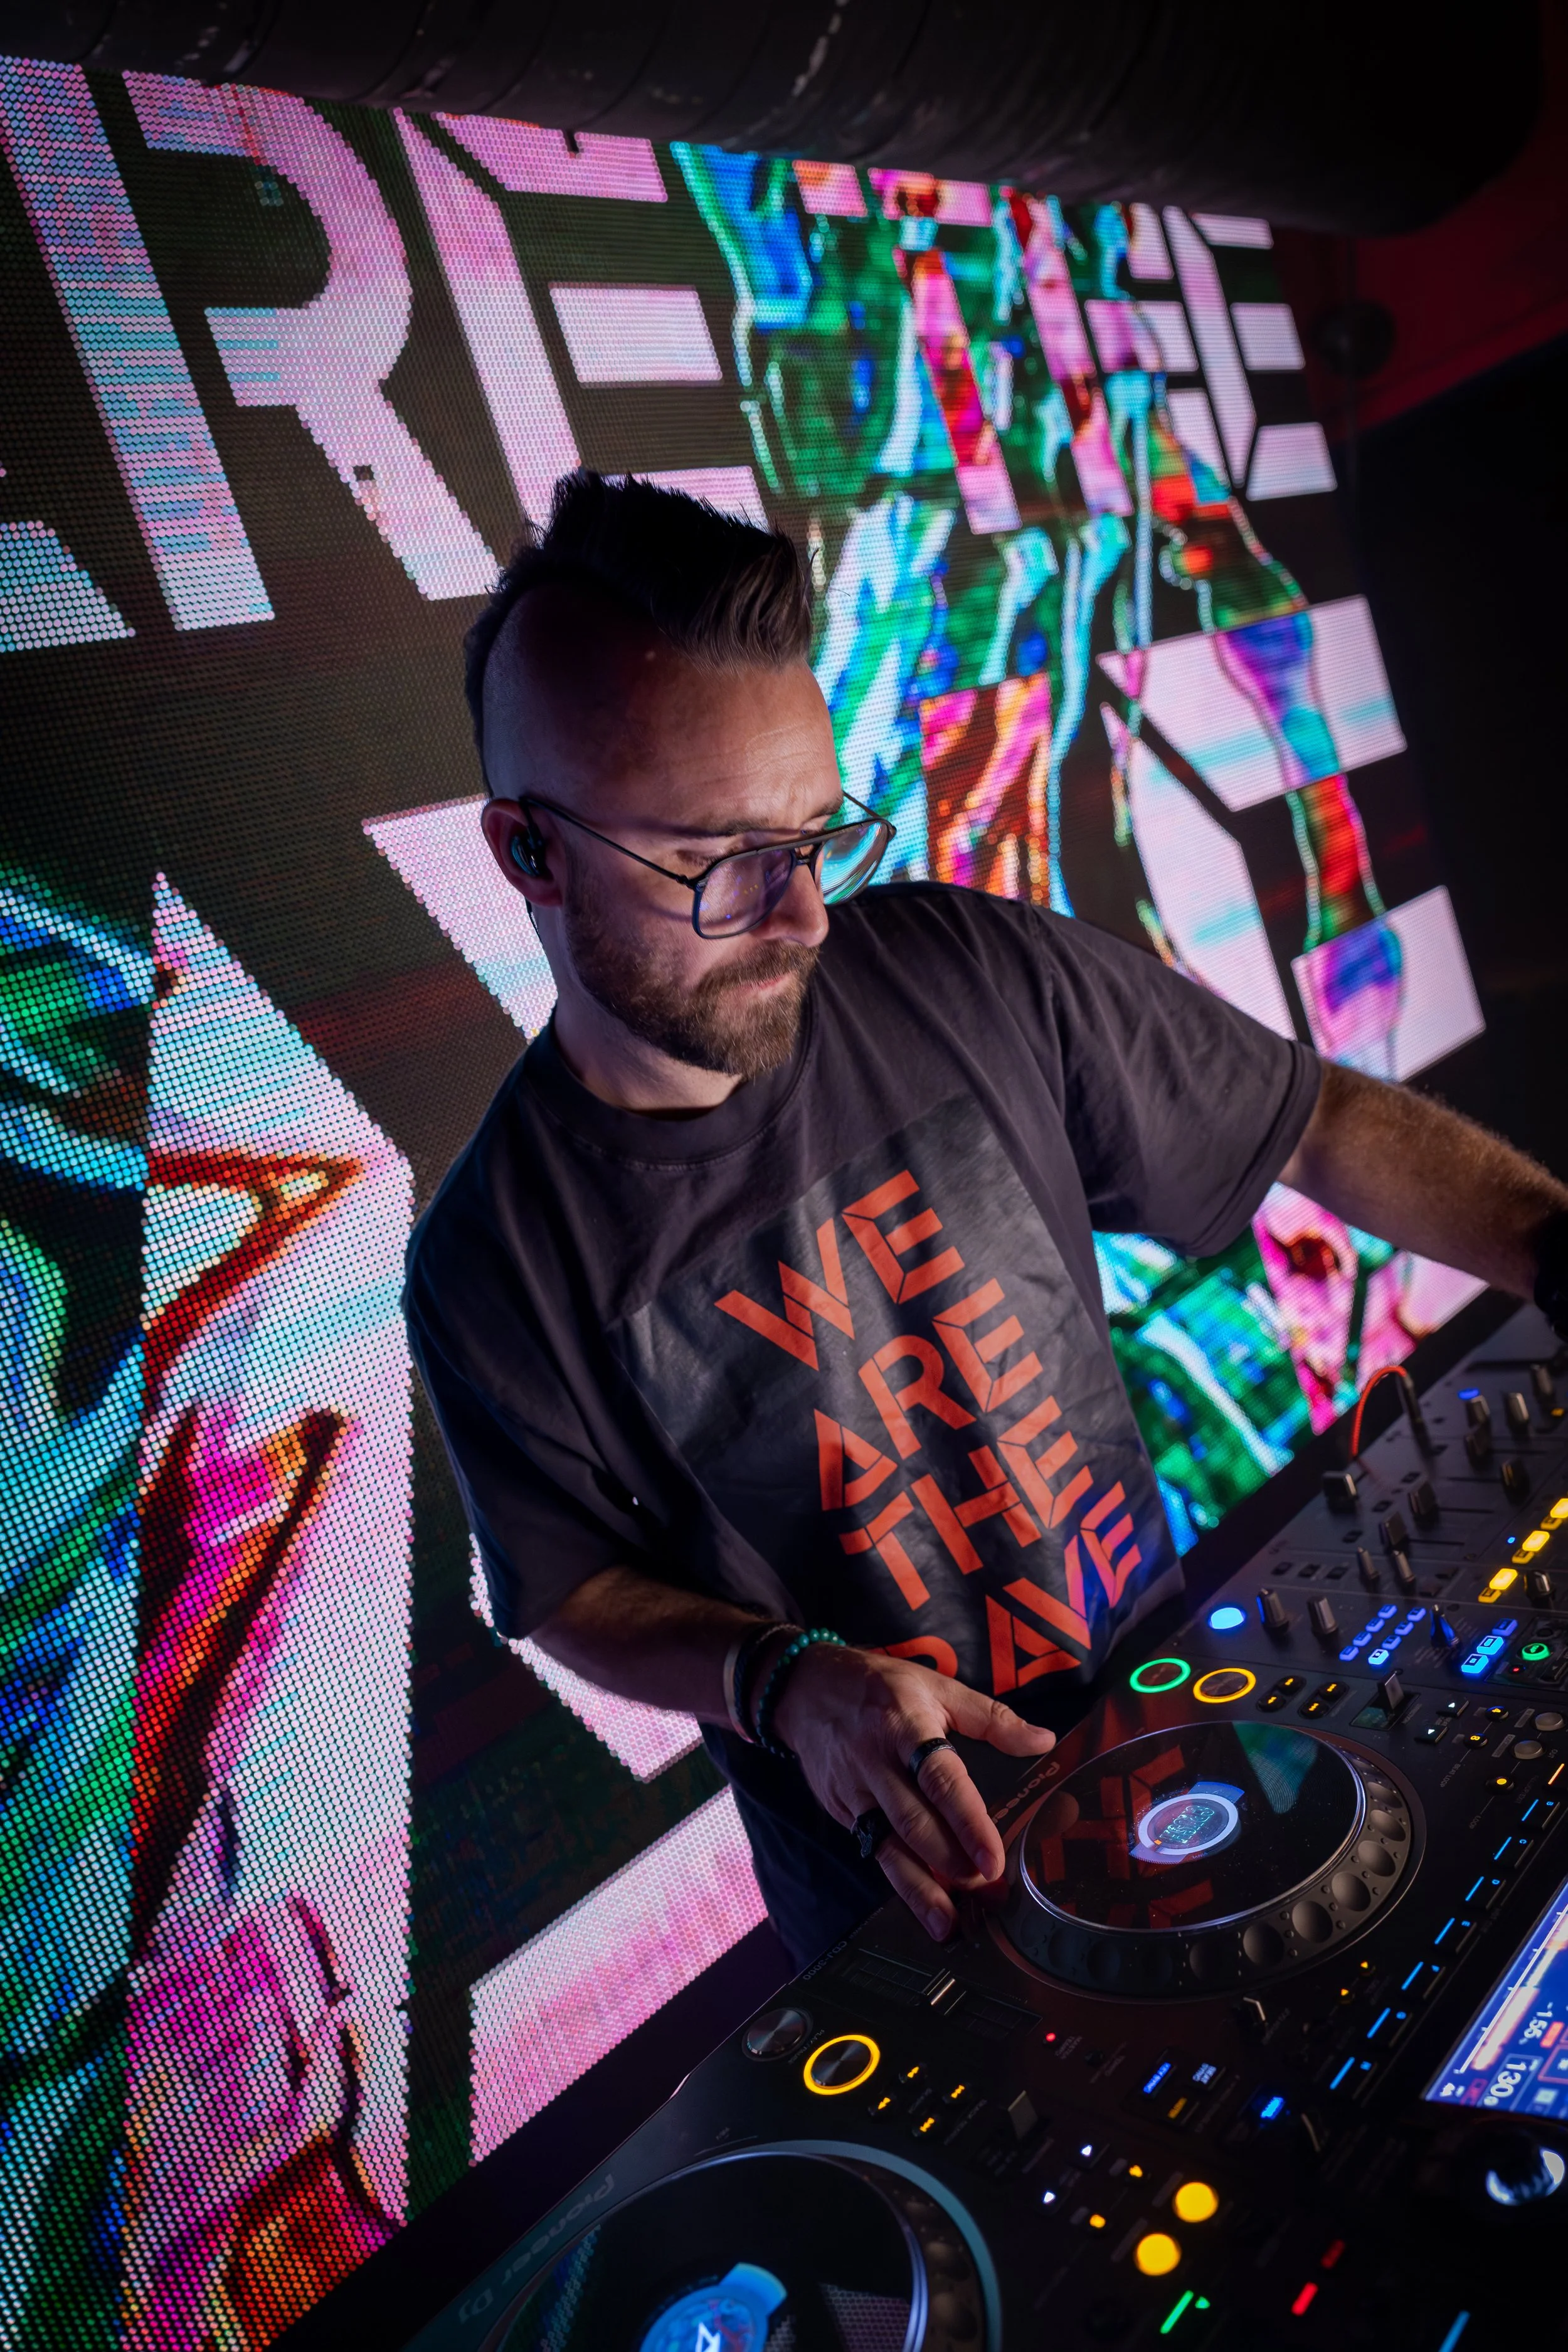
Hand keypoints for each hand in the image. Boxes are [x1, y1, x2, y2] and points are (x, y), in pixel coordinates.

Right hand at [771, 1644, 1054, 1940]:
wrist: (805, 1689)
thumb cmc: (879, 1686)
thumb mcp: (936, 1686)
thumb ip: (990, 1717)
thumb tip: (1042, 1741)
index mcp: (906, 1725)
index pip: (940, 1778)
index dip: (967, 1820)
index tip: (992, 1859)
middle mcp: (877, 1761)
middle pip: (914, 1821)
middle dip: (950, 1863)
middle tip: (986, 1892)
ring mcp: (855, 1791)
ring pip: (888, 1846)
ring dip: (920, 1888)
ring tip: (949, 1922)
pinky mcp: (842, 1811)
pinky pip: (873, 1849)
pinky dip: (898, 1878)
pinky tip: (921, 1902)